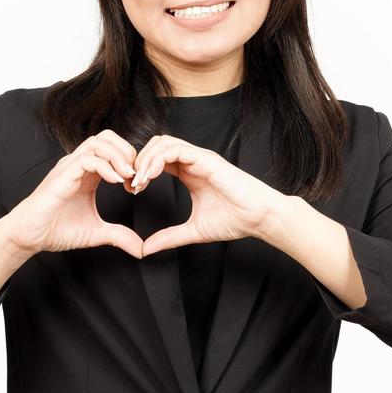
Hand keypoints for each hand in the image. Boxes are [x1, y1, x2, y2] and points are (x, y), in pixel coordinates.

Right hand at [0, 130, 145, 258]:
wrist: (29, 236)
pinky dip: (106, 166)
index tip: (136, 185)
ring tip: (127, 177)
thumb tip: (140, 249)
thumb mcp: (96, 233)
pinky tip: (115, 181)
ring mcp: (69, 167)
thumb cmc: (55, 230)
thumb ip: (119, 236)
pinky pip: (87, 158)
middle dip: (127, 151)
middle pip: (107, 137)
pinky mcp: (62, 175)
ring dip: (118, 156)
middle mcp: (78, 165)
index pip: (113, 149)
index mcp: (88, 173)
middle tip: (135, 175)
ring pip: (98, 142)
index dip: (131, 162)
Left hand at [128, 134, 286, 255]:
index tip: (132, 190)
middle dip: (138, 161)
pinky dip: (158, 159)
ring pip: (162, 142)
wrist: (260, 218)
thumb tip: (146, 249)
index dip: (140, 171)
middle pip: (155, 145)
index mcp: (189, 173)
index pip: (157, 160)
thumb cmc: (235, 221)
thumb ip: (169, 237)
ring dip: (145, 159)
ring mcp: (200, 158)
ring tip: (138, 181)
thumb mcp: (193, 231)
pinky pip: (176, 149)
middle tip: (131, 185)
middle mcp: (193, 161)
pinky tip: (150, 177)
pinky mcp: (207, 159)